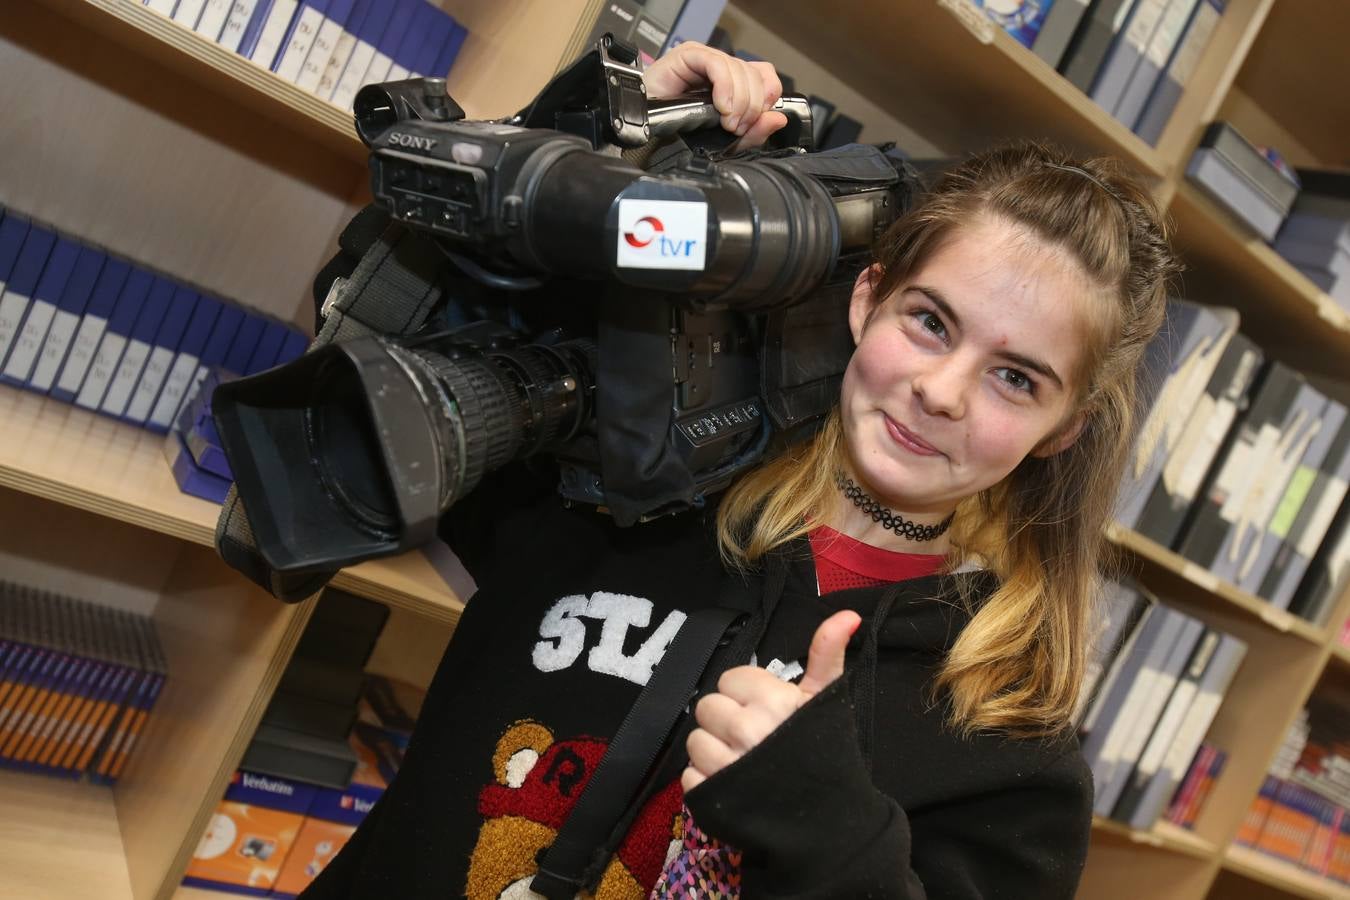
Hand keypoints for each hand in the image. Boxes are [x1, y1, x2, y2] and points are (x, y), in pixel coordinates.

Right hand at [643, 41, 788, 148]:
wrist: (643, 133)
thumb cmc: (676, 135)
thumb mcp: (725, 142)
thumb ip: (753, 132)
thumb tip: (778, 118)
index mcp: (731, 85)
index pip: (765, 77)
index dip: (768, 96)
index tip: (758, 120)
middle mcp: (720, 69)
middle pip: (755, 74)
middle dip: (753, 105)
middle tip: (738, 127)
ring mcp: (704, 60)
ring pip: (739, 69)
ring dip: (739, 101)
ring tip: (727, 122)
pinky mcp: (689, 56)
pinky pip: (717, 64)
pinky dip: (725, 87)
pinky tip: (721, 107)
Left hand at [682, 610, 861, 792]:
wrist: (828, 820)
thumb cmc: (824, 753)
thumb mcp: (825, 699)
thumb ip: (826, 653)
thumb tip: (848, 614)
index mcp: (773, 701)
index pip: (730, 680)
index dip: (747, 695)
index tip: (766, 711)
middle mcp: (747, 730)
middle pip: (707, 707)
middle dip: (727, 720)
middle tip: (753, 737)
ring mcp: (726, 766)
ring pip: (694, 740)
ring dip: (713, 750)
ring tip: (741, 761)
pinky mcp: (711, 798)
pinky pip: (689, 776)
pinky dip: (706, 781)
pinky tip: (731, 785)